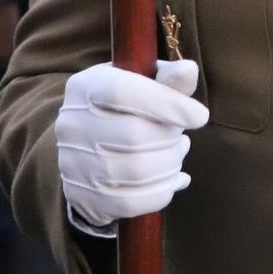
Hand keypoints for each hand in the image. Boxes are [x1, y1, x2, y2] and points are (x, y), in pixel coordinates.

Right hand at [56, 59, 208, 230]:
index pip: (123, 92)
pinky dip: (160, 193)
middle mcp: (72, 124)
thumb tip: (189, 70)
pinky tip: (172, 180)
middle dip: (170, 140)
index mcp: (86, 87)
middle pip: (134, 136)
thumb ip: (168, 79)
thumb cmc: (128, 108)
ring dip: (169, 166)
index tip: (200, 117)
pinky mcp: (81, 196)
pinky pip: (129, 203)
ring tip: (176, 155)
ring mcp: (72, 163)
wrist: (90, 146)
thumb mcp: (144, 84)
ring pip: (135, 172)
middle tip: (181, 139)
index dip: (166, 103)